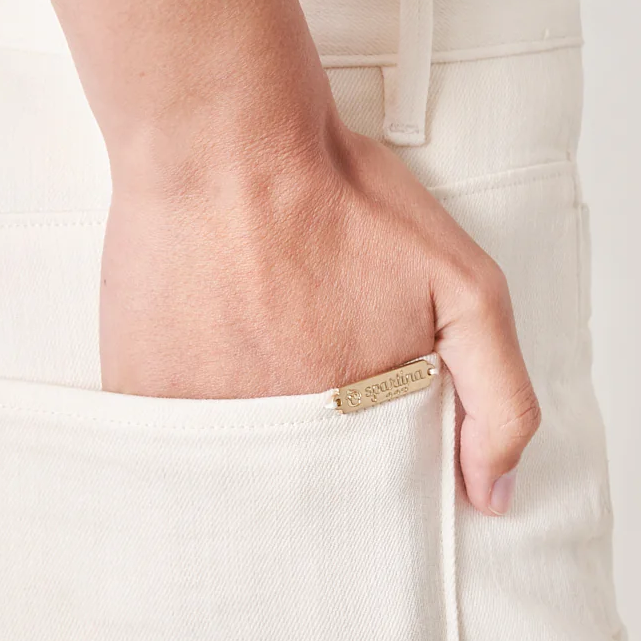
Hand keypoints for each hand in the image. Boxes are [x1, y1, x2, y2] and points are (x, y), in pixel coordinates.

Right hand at [99, 105, 539, 514]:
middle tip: (297, 370)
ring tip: (246, 360)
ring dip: (241, 443)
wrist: (226, 142)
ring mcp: (201, 425)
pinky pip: (163, 447)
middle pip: (294, 495)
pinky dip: (181, 423)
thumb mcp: (468, 288)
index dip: (369, 473)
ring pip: (228, 475)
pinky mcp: (140, 397)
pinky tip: (195, 362)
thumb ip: (500, 397)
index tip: (359, 422)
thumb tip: (494, 495)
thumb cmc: (340, 201)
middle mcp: (273, 442)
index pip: (366, 498)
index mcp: (350, 430)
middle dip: (304, 461)